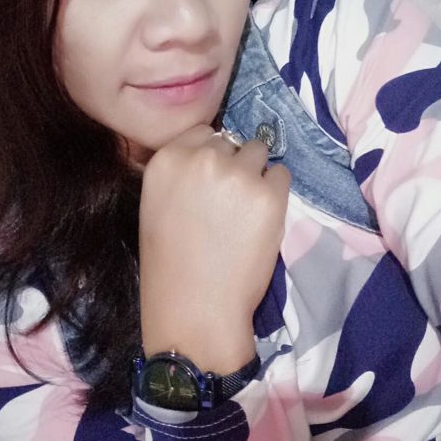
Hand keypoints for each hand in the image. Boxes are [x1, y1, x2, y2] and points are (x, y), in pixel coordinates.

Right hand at [139, 125, 290, 373]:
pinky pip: (281, 174)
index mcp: (167, 159)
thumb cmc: (172, 264)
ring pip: (258, 151)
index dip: (211, 156)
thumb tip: (216, 153)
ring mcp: (238, 174)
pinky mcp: (268, 194)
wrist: (195, 308)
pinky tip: (262, 219)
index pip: (202, 133)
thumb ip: (181, 172)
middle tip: (228, 202)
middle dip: (232, 164)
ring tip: (247, 210)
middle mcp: (202, 158)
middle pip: (230, 141)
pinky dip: (276, 192)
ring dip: (256, 174)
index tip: (210, 181)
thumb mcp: (158, 204)